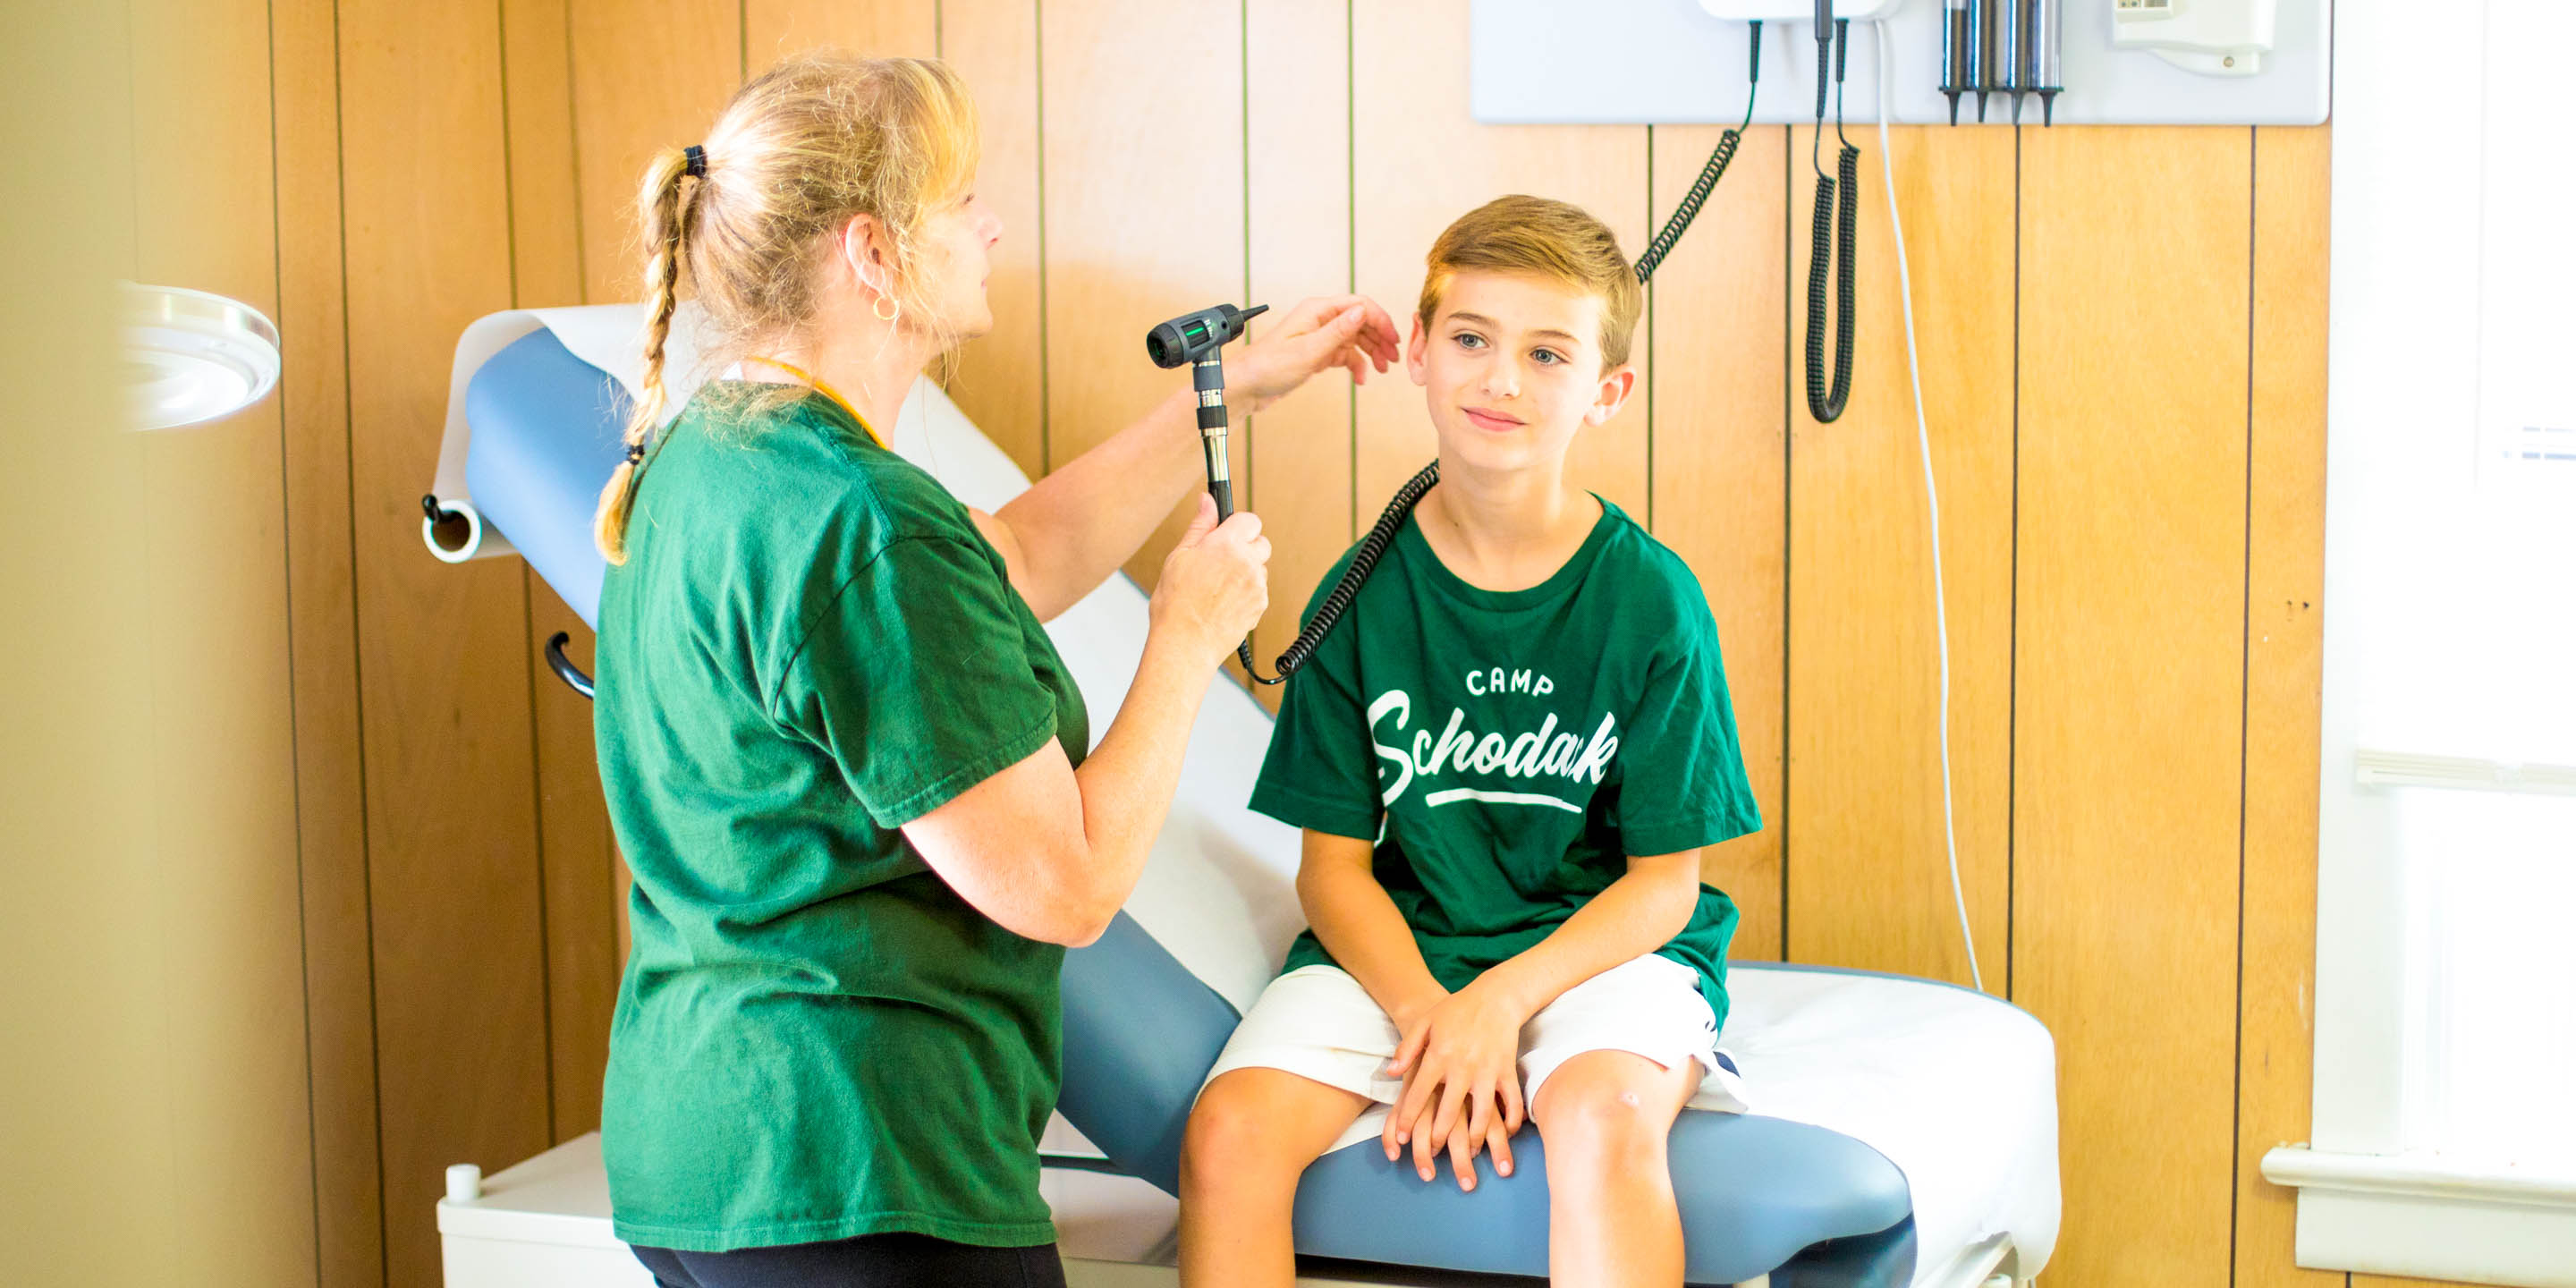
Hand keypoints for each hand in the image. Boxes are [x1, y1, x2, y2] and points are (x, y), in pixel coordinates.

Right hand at [1149, 494, 1269, 665]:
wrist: (1185, 643)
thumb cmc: (1175, 603)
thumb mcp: (1180, 556)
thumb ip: (1200, 525)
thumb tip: (1208, 500)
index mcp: (1227, 544)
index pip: (1250, 519)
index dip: (1237, 525)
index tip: (1226, 533)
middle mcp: (1247, 563)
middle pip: (1261, 543)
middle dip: (1245, 548)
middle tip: (1220, 561)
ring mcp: (1257, 585)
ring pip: (1260, 568)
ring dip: (1246, 572)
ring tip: (1218, 587)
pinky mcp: (1260, 605)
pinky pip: (1259, 590)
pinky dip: (1246, 592)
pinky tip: (1224, 602)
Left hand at [1224, 294, 1402, 414]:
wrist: (1247, 387)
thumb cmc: (1269, 366)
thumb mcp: (1308, 350)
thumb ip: (1338, 331)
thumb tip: (1362, 312)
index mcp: (1317, 310)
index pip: (1359, 305)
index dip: (1380, 320)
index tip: (1393, 339)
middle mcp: (1319, 319)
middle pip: (1360, 322)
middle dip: (1379, 339)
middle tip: (1393, 359)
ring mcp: (1319, 336)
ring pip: (1355, 339)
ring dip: (1371, 353)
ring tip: (1382, 369)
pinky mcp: (1316, 353)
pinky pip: (1344, 355)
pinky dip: (1355, 365)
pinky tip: (1361, 379)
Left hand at [1381, 982, 1525, 1190]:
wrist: (1496, 996)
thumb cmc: (1456, 1010)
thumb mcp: (1425, 1023)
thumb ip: (1407, 1049)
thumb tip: (1391, 1073)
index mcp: (1438, 1055)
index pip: (1418, 1094)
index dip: (1407, 1118)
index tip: (1401, 1138)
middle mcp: (1462, 1067)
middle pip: (1447, 1112)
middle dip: (1437, 1138)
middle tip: (1431, 1152)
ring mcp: (1487, 1071)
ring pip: (1481, 1116)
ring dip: (1474, 1138)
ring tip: (1467, 1151)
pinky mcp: (1508, 1072)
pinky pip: (1512, 1104)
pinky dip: (1511, 1123)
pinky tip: (1505, 1133)